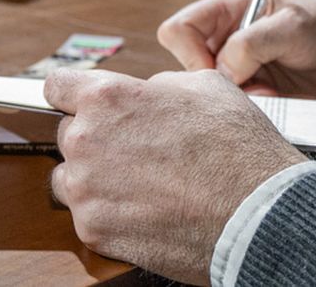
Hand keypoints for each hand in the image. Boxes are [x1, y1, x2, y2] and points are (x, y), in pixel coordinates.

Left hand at [45, 69, 306, 283]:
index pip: (57, 86)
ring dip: (96, 179)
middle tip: (137, 152)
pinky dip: (111, 215)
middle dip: (96, 140)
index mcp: (107, 98)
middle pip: (68, 135)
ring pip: (72, 178)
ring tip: (141, 185)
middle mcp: (86, 140)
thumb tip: (145, 93)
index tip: (80, 105)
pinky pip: (89, 216)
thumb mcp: (202, 84)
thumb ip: (156, 85)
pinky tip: (147, 210)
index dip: (73, 94)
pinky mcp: (94, 230)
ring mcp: (86, 189)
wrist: (257, 211)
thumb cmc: (235, 146)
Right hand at [158, 0, 315, 97]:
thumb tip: (221, 71)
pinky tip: (273, 100)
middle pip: (186, 67)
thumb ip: (252, 43)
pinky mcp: (249, 90)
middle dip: (213, 85)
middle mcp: (221, 40)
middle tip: (246, 87)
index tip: (218, 72)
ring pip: (208, 93)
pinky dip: (250, 109)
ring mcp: (234, 67)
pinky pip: (233, 107)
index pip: (177, 30)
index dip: (189, 54)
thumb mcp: (290, 25)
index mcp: (223, 12)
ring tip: (266, 93)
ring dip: (234, 99)